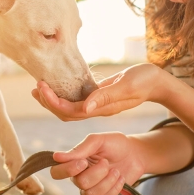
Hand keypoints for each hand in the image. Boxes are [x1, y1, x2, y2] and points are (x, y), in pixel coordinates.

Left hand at [32, 63, 166, 120]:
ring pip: (70, 108)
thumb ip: (107, 96)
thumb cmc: (145, 81)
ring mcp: (98, 105)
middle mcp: (98, 109)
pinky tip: (56, 86)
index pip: (72, 111)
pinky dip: (64, 94)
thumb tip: (86, 108)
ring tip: (39, 88)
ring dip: (53, 100)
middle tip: (36, 88)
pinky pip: (77, 100)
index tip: (42, 87)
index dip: (54, 102)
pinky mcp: (99, 97)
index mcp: (103, 109)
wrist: (157, 82)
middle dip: (49, 102)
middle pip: (67, 113)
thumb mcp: (127, 86)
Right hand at [50, 132, 144, 194]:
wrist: (135, 153)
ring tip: (115, 170)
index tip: (84, 161)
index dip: (68, 170)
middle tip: (106, 162)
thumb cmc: (115, 144)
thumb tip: (56, 157)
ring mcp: (91, 188)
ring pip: (90, 194)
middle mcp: (78, 176)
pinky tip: (119, 178)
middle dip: (96, 173)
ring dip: (106, 181)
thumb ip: (79, 149)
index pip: (56, 172)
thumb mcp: (98, 140)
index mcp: (74, 161)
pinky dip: (114, 188)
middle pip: (78, 183)